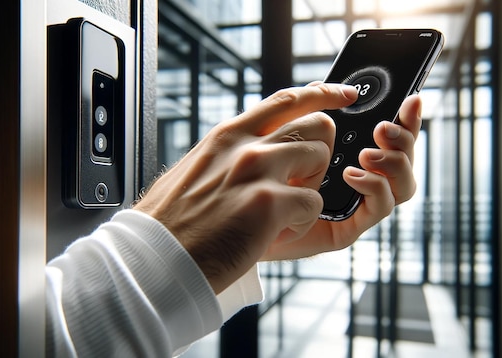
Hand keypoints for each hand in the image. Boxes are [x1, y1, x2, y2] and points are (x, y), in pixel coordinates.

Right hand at [133, 83, 357, 293]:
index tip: (345, 95)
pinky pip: (313, 204)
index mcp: (228, 135)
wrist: (156, 258)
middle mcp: (244, 144)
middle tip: (296, 185)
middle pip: (317, 126)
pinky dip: (299, 225)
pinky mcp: (268, 202)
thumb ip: (234, 152)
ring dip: (308, 192)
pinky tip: (270, 235)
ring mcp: (256, 169)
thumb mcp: (201, 169)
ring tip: (277, 216)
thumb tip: (264, 143)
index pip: (286, 99)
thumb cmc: (177, 223)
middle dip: (319, 157)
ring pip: (320, 162)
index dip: (322, 94)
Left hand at [262, 91, 422, 260]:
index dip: (408, 117)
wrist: (235, 221)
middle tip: (382, 128)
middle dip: (404, 137)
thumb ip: (306, 110)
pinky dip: (374, 187)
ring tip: (368, 154)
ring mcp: (356, 203)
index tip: (411, 98)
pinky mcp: (347, 227)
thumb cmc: (257, 176)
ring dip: (394, 163)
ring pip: (402, 184)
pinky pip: (380, 208)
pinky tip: (351, 175)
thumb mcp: (281, 135)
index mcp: (350, 153)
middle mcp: (360, 177)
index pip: (392, 134)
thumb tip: (333, 88)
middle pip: (404, 157)